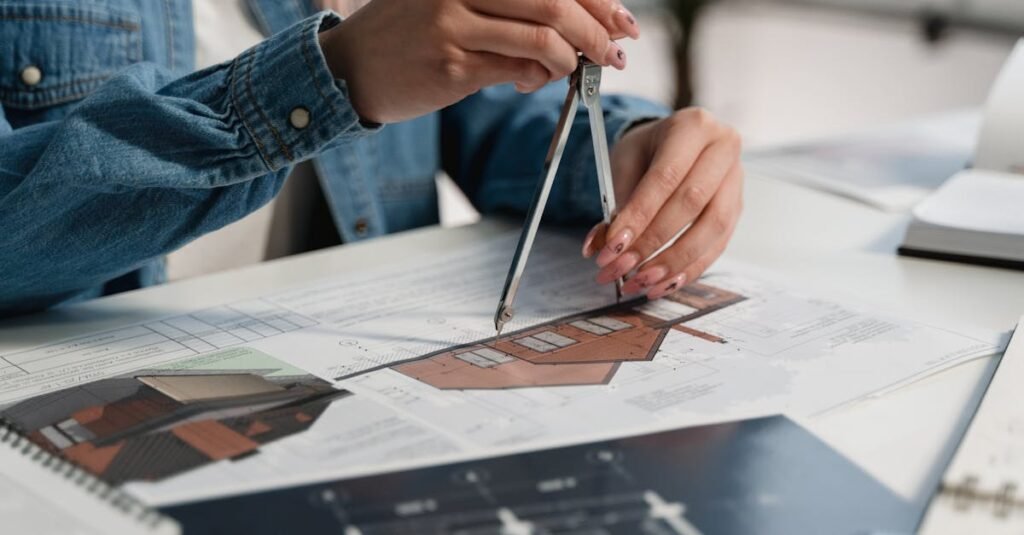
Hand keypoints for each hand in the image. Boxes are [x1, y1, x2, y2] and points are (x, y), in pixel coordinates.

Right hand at [318, 0, 639, 122]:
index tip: (623, 22)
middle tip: (615, 55)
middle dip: (597, 33)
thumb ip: (514, 6)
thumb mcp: (457, 0)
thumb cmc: (412, 32)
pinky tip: (532, 82)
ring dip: (572, 61)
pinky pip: (518, 71)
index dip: (598, 0)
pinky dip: (539, 79)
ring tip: (572, 72)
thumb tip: (582, 21)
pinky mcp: (451, 65)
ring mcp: (454, 23)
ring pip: (543, 39)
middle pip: (555, 2)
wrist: (351, 68)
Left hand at [583, 109, 743, 299]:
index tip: (614, 245)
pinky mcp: (737, 208)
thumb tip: (600, 248)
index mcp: (693, 127)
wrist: (672, 143)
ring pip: (712, 228)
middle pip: (692, 203)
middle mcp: (722, 149)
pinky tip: (663, 283)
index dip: (640, 215)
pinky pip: (718, 244)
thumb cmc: (648, 150)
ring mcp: (736, 180)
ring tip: (641, 281)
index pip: (666, 176)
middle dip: (653, 242)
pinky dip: (689, 268)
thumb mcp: (625, 163)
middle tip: (622, 267)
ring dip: (674, 262)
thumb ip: (616, 204)